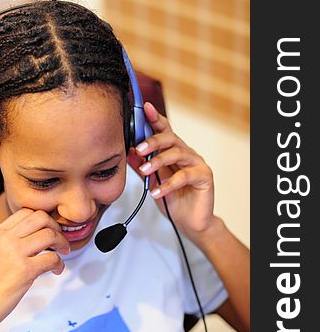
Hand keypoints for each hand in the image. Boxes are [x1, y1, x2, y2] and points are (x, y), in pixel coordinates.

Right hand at [0, 209, 69, 331]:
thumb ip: (7, 242)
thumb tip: (32, 238)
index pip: (26, 212)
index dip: (43, 220)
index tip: (49, 230)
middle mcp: (5, 239)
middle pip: (41, 217)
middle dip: (55, 227)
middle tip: (59, 240)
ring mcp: (15, 253)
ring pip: (50, 234)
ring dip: (62, 243)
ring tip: (62, 254)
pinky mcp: (24, 271)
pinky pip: (52, 258)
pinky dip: (59, 263)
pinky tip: (56, 270)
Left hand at [127, 102, 214, 238]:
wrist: (189, 222)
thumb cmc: (172, 200)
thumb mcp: (152, 181)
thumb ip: (141, 166)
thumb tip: (126, 152)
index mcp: (173, 151)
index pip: (164, 130)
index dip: (155, 118)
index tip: (144, 109)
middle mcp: (186, 153)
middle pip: (170, 138)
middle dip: (153, 141)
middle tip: (138, 149)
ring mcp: (197, 163)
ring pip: (177, 154)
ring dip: (158, 161)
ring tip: (144, 171)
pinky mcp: (205, 176)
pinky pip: (185, 176)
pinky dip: (168, 184)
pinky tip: (156, 192)